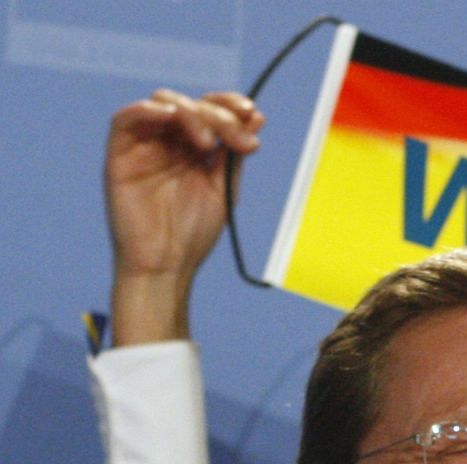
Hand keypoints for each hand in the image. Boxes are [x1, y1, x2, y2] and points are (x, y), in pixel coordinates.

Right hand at [105, 89, 263, 344]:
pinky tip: (171, 117)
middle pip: (190, 104)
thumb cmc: (193, 232)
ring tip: (208, 141)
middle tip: (236, 138)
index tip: (252, 112)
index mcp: (194, 149)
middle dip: (218, 115)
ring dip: (190, 113)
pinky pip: (125, 119)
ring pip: (161, 103)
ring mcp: (144, 146)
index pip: (210, 111)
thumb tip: (256, 115)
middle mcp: (169, 142)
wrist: (167, 265)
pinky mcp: (120, 154)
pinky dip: (148, 110)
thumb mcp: (224, 187)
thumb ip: (234, 151)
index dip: (229, 104)